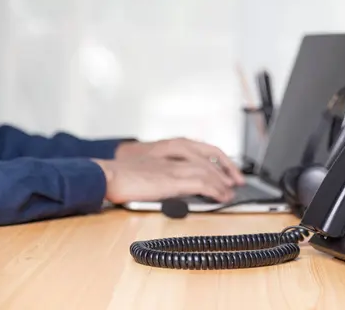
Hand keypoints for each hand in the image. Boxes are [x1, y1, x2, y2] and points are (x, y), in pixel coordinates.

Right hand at [93, 157, 234, 203]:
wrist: (107, 175)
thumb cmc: (123, 175)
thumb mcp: (151, 168)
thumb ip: (168, 172)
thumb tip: (183, 185)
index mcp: (170, 148)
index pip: (205, 149)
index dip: (221, 160)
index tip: (229, 170)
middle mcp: (175, 154)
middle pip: (211, 158)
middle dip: (227, 171)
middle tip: (237, 183)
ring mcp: (174, 166)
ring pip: (208, 170)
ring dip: (222, 182)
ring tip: (230, 193)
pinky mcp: (172, 180)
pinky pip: (201, 182)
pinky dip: (215, 189)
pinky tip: (220, 197)